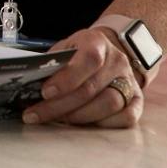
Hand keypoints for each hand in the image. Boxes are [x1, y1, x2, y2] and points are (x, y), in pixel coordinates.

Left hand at [23, 27, 142, 128]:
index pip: (88, 59)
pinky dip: (103, 124)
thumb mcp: (64, 48)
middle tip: (37, 114)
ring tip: (57, 120)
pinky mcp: (137, 100)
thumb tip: (29, 83)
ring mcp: (130, 80)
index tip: (45, 93)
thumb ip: (52, 63)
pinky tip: (83, 125)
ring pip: (109, 104)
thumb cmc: (79, 52)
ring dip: (79, 117)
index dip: (67, 78)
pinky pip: (126, 118)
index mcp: (97, 42)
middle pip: (91, 88)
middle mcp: (117, 60)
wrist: (110, 50)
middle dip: (60, 105)